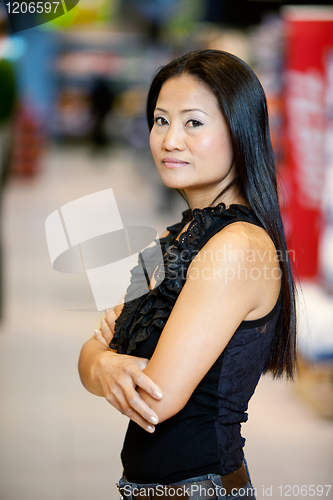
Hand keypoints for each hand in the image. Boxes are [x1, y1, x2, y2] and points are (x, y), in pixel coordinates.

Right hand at [92, 309, 161, 431]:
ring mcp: (114, 391)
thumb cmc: (126, 364)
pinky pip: (122, 410)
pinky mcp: (110, 399)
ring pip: (127, 409)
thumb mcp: (137, 361)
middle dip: (145, 411)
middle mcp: (121, 380)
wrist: (102, 366)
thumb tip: (170, 372)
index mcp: (130, 369)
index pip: (141, 379)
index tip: (160, 396)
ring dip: (140, 420)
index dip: (150, 387)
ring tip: (152, 428)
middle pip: (133, 398)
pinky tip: (142, 423)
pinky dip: (133, 417)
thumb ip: (150, 368)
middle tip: (157, 419)